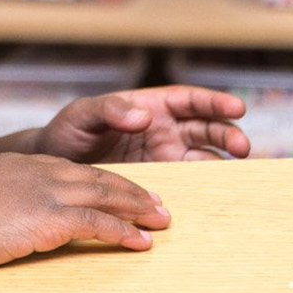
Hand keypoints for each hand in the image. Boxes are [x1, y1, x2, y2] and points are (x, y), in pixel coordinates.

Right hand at [0, 152, 169, 272]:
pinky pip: (97, 224)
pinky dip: (123, 232)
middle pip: (99, 178)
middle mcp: (41, 172)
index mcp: (24, 164)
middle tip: (159, 205)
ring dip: (139, 209)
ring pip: (106, 196)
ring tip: (162, 221)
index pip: (77, 169)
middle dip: (134, 192)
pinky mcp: (47, 219)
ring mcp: (46, 193)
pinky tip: (140, 242)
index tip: (126, 191)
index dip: (106, 181)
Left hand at [34, 85, 249, 164]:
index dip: (214, 102)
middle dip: (227, 133)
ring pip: (204, 154)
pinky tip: (217, 192)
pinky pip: (188, 182)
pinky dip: (205, 185)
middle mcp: (163, 130)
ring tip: (237, 166)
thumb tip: (143, 115)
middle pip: (206, 128)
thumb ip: (109, 109)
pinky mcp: (159, 181)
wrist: (51, 169)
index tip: (236, 107)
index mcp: (150, 106)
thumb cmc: (67, 132)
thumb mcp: (82, 114)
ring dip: (223, 159)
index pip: (189, 101)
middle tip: (242, 146)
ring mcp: (164, 156)